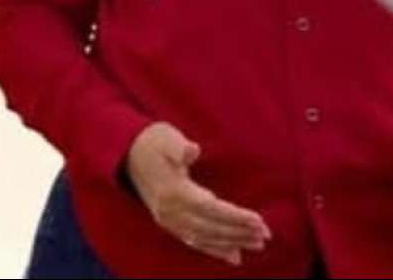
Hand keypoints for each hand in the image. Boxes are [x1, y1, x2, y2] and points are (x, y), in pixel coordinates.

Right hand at [125, 122, 270, 266]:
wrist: (126, 152)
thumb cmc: (152, 141)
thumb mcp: (166, 137)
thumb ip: (179, 147)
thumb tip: (192, 150)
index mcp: (174, 191)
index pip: (211, 208)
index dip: (236, 216)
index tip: (259, 220)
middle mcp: (172, 211)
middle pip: (212, 227)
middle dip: (240, 232)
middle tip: (266, 235)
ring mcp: (169, 220)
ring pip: (205, 238)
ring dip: (232, 243)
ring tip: (255, 245)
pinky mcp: (168, 223)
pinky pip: (194, 241)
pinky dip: (214, 250)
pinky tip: (232, 256)